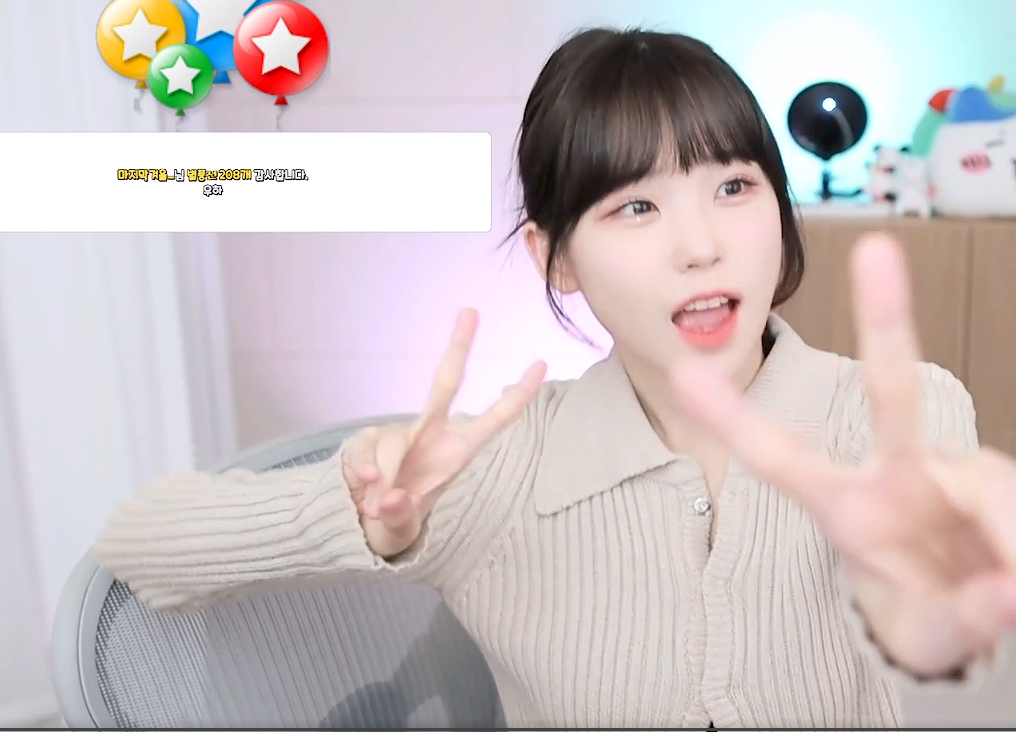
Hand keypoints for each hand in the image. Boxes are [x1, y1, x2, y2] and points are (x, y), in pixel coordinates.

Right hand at [341, 308, 546, 557]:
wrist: (356, 523)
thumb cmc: (395, 519)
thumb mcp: (400, 530)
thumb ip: (399, 517)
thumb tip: (391, 499)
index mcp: (456, 453)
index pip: (495, 419)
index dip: (518, 395)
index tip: (541, 364)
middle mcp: (429, 433)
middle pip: (445, 382)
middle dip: (458, 345)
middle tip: (471, 310)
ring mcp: (397, 431)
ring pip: (391, 442)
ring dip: (383, 480)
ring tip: (377, 508)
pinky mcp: (365, 436)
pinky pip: (364, 451)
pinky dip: (362, 474)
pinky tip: (362, 492)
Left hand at [671, 233, 1015, 676]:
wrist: (975, 608)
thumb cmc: (923, 610)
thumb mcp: (923, 634)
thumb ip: (956, 621)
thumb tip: (1009, 593)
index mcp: (845, 507)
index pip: (780, 459)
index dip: (732, 417)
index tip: (685, 372)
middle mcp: (897, 474)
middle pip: (892, 393)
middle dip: (886, 320)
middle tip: (877, 251)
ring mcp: (953, 472)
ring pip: (992, 487)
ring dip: (1007, 539)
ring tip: (1007, 596)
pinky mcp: (999, 482)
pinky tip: (1012, 583)